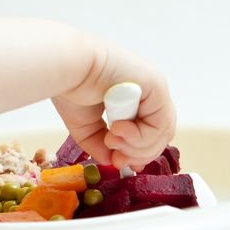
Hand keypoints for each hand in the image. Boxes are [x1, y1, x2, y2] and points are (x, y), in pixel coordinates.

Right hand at [51, 42, 175, 170]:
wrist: (67, 67)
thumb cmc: (71, 87)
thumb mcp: (86, 126)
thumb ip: (101, 145)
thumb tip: (113, 162)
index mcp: (133, 97)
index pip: (150, 132)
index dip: (138, 153)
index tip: (120, 161)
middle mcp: (147, 92)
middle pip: (159, 136)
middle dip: (137, 154)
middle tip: (117, 158)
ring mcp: (154, 88)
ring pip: (161, 133)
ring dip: (136, 147)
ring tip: (111, 139)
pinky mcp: (157, 86)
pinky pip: (160, 124)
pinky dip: (140, 137)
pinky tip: (118, 130)